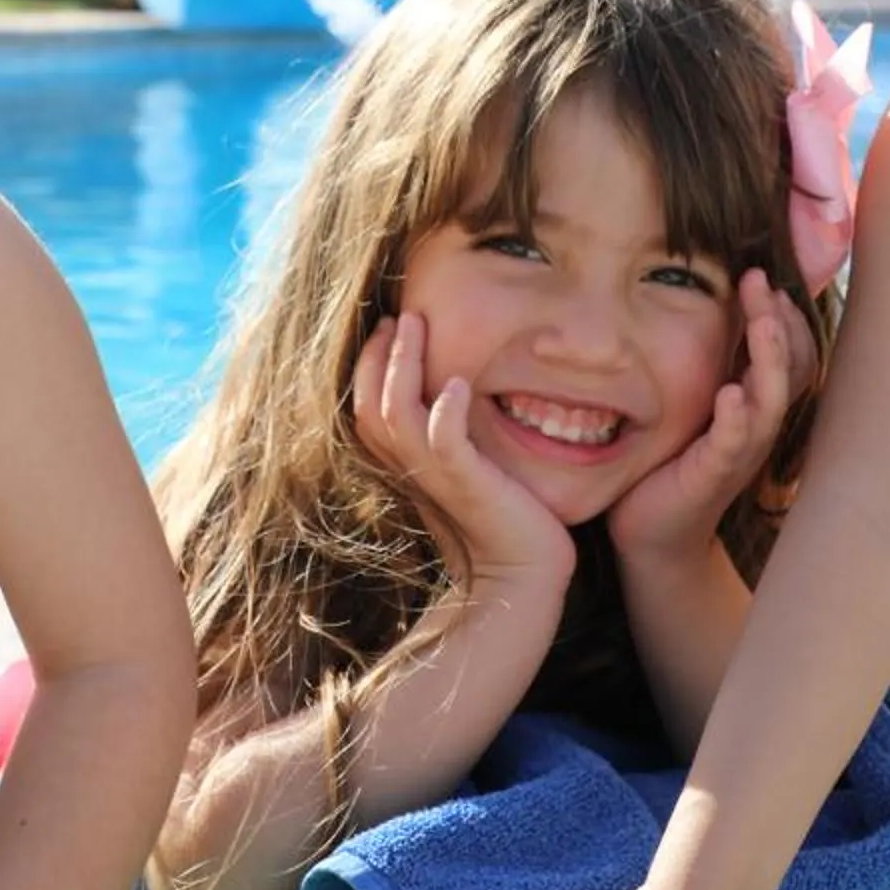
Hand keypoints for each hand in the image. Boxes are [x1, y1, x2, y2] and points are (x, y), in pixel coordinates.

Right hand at [353, 312, 575, 590]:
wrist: (523, 574)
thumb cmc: (501, 518)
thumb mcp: (464, 467)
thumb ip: (447, 434)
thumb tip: (449, 386)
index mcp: (406, 464)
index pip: (367, 407)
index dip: (371, 365)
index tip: (391, 325)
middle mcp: (412, 468)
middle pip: (370, 405)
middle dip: (380, 355)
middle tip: (399, 315)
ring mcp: (437, 476)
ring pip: (397, 413)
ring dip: (405, 364)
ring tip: (418, 325)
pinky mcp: (469, 483)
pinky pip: (445, 442)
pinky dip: (446, 412)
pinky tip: (457, 385)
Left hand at [607, 269, 803, 571]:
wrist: (653, 533)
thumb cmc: (670, 461)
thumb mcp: (693, 402)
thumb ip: (705, 361)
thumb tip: (696, 300)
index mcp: (755, 404)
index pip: (789, 352)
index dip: (784, 315)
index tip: (762, 275)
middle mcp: (757, 425)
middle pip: (789, 367)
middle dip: (779, 322)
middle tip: (760, 280)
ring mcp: (739, 452)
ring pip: (770, 402)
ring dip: (769, 360)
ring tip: (763, 323)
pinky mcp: (713, 477)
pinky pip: (733, 446)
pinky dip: (736, 419)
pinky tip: (730, 394)